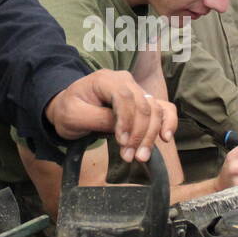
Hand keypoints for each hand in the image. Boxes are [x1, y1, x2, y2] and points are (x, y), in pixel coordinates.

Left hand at [45, 69, 176, 162]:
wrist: (69, 109)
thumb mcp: (74, 116)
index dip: (127, 120)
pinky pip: (163, 108)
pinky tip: (166, 137)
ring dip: (151, 135)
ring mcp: (136, 90)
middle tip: (130, 157)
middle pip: (142, 104)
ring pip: (154, 109)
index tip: (122, 142)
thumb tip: (122, 129)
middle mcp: (124, 81)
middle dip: (139, 133)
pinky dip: (168, 122)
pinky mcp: (143, 102)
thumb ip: (98, 119)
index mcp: (105, 79)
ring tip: (141, 156)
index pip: (124, 96)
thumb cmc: (69, 111)